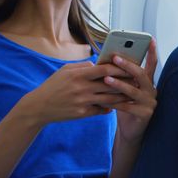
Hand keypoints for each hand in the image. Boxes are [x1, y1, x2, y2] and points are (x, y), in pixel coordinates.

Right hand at [17, 61, 131, 124]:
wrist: (39, 107)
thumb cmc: (53, 86)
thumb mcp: (65, 70)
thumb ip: (83, 66)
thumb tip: (99, 64)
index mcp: (79, 75)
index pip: (104, 70)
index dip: (119, 68)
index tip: (129, 67)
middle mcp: (82, 88)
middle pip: (110, 85)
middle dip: (125, 83)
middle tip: (137, 81)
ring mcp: (83, 102)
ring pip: (109, 99)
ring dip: (122, 97)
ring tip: (131, 94)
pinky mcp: (83, 113)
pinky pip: (101, 110)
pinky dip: (109, 108)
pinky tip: (115, 106)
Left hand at [99, 39, 159, 142]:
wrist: (130, 131)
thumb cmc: (126, 107)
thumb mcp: (125, 90)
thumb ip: (122, 77)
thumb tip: (108, 61)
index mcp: (148, 82)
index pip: (151, 64)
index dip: (152, 52)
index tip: (151, 39)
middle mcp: (152, 91)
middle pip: (141, 75)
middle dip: (128, 65)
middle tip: (114, 58)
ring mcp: (150, 103)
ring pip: (133, 91)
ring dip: (119, 84)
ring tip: (106, 79)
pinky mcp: (144, 115)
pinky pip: (127, 107)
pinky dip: (115, 103)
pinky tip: (104, 100)